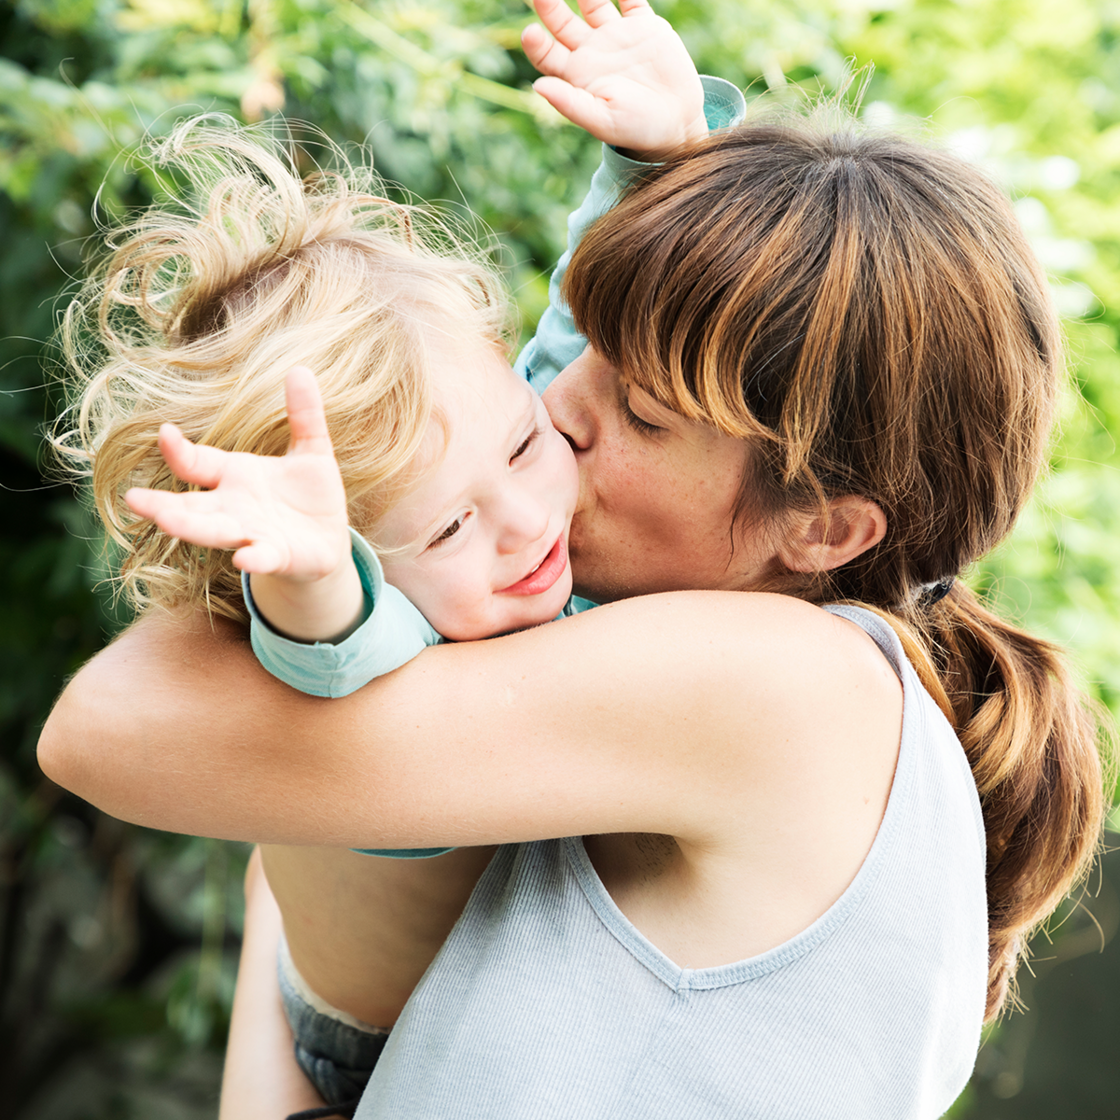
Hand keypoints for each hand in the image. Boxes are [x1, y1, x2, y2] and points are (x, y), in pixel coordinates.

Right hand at [125, 366, 362, 640]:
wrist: (330, 543)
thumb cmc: (312, 496)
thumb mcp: (312, 451)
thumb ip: (304, 415)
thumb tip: (300, 368)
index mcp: (236, 477)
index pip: (198, 463)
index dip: (180, 450)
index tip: (165, 432)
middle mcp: (234, 508)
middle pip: (191, 507)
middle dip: (164, 504)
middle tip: (134, 498)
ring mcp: (253, 535)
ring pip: (215, 533)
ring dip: (191, 529)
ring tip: (167, 522)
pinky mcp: (278, 557)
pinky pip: (262, 558)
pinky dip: (254, 559)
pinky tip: (243, 560)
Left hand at [522, 0, 705, 160]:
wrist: (676, 123)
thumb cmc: (635, 128)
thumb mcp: (602, 120)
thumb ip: (570, 103)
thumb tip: (538, 86)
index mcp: (577, 75)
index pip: (546, 54)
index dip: (535, 43)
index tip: (530, 32)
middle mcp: (591, 51)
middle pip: (561, 21)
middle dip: (549, 5)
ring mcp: (616, 35)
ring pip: (592, 2)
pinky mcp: (643, 25)